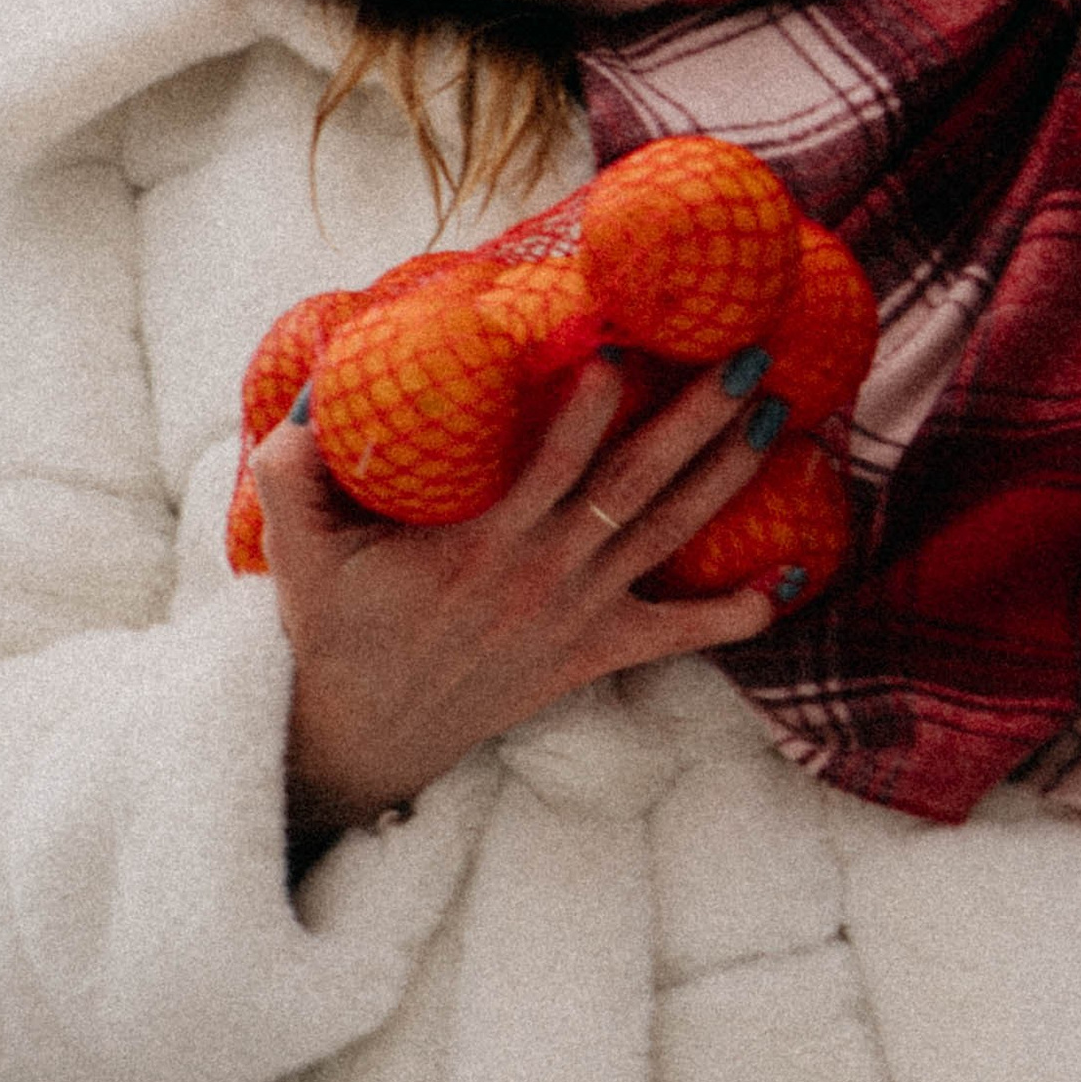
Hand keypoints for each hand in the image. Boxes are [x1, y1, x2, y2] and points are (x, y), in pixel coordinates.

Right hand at [252, 356, 782, 845]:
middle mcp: (543, 575)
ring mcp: (576, 615)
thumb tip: (307, 403)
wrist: (369, 731)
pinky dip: (733, 615)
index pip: (551, 466)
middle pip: (633, 487)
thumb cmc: (338, 627)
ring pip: (665, 537)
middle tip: (747, 360)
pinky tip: (787, 583)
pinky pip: (675, 634)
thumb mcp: (297, 550)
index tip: (624, 350)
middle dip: (695, 421)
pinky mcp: (593, 653)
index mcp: (480, 544)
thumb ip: (292, 473)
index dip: (589, 410)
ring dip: (724, 478)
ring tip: (773, 419)